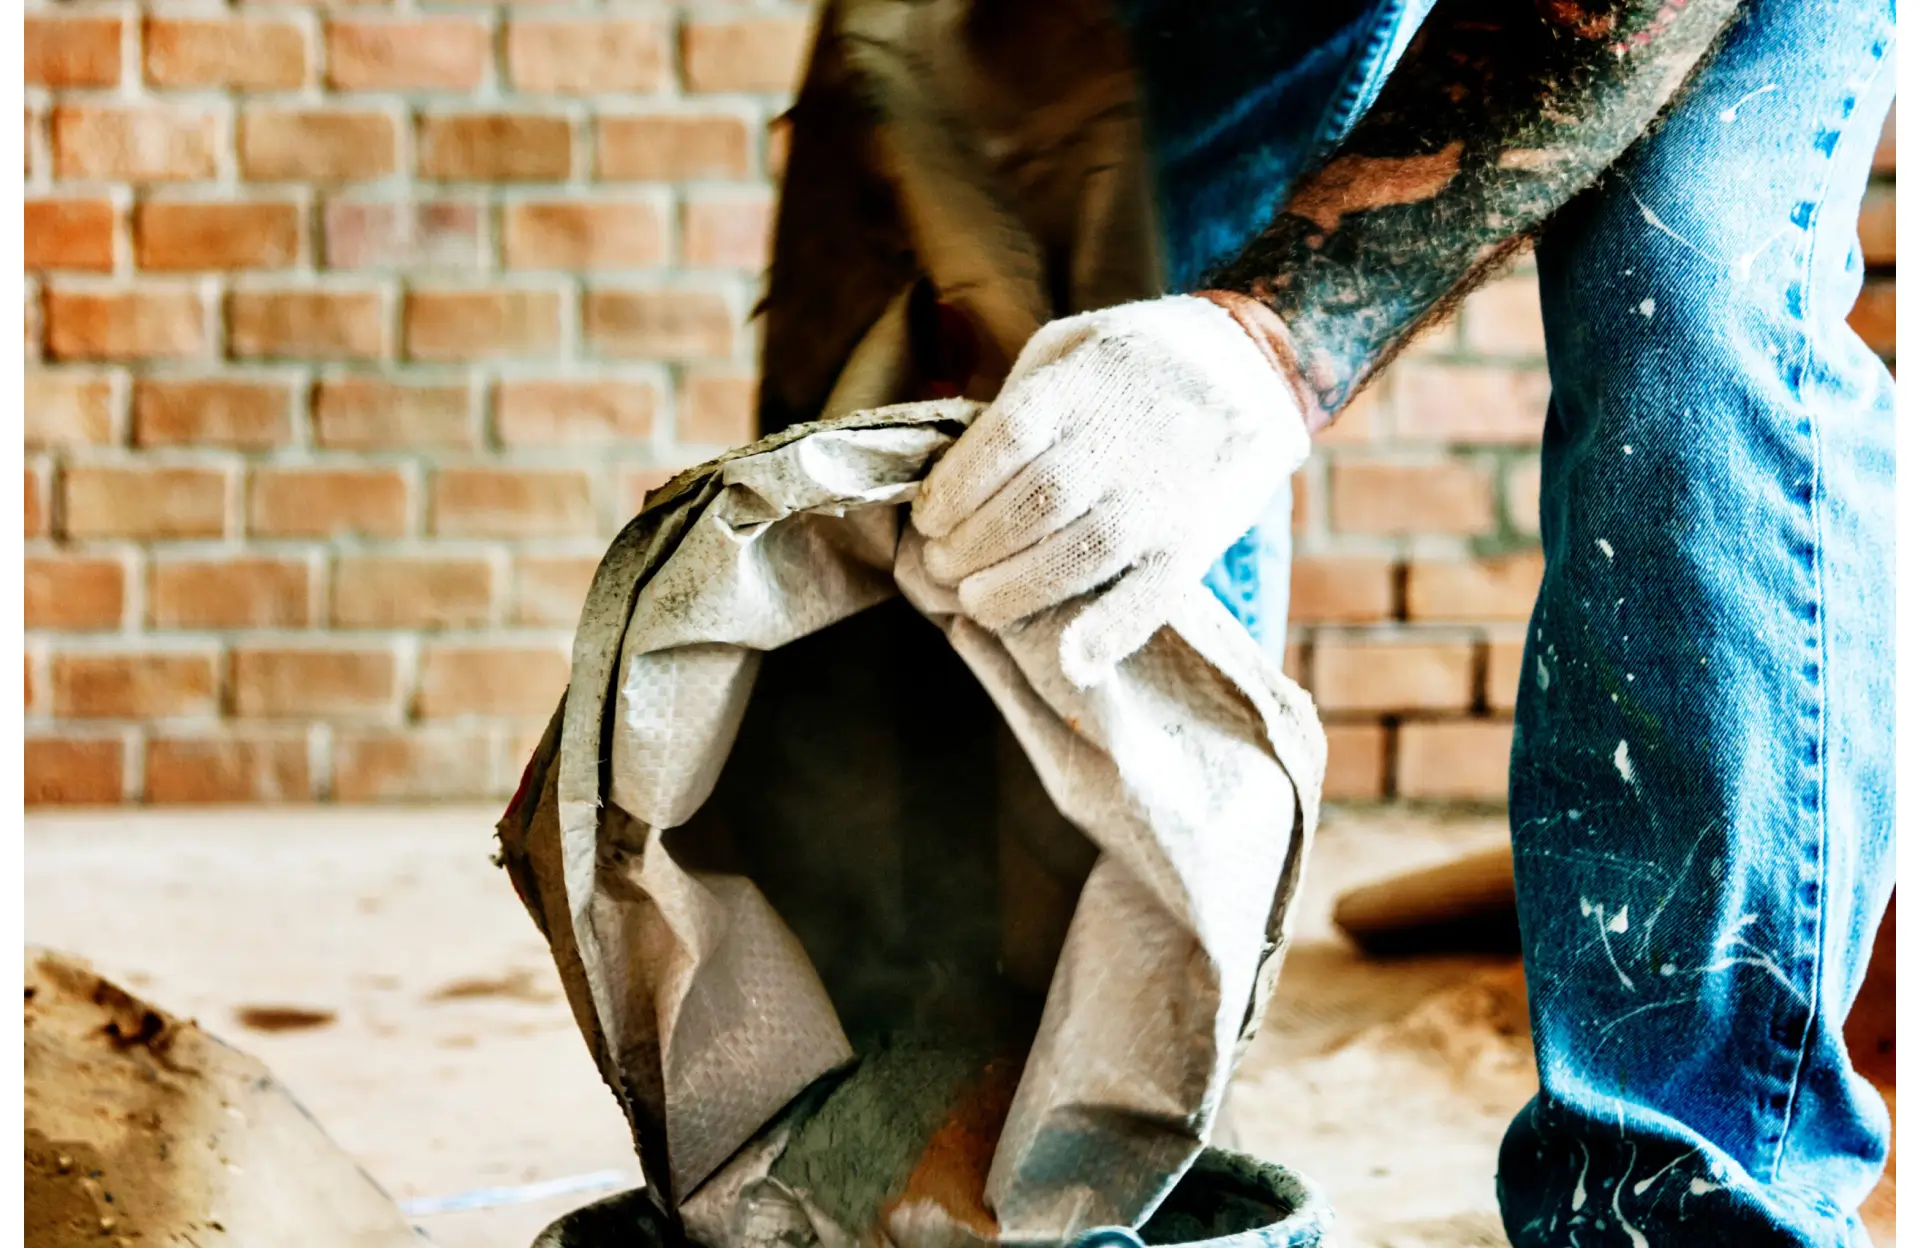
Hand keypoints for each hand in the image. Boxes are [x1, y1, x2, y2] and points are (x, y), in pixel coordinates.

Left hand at [911, 294, 1310, 685]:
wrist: (1255, 363)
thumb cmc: (1137, 359)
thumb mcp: (1073, 343)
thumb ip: (1021, 398)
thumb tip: (958, 470)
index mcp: (1081, 384)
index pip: (1003, 442)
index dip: (954, 490)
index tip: (928, 519)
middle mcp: (1122, 439)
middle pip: (1033, 505)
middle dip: (972, 547)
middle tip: (942, 568)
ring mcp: (1163, 492)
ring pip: (1080, 554)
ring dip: (1017, 589)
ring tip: (978, 602)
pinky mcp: (1199, 536)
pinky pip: (1154, 593)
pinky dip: (1111, 631)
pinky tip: (1072, 660)